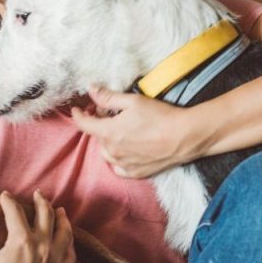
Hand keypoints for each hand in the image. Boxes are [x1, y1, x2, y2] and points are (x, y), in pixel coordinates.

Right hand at [0, 191, 74, 262]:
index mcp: (21, 242)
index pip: (16, 212)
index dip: (9, 202)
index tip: (4, 196)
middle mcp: (43, 247)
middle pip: (45, 215)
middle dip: (40, 201)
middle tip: (37, 194)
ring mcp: (56, 260)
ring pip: (64, 230)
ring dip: (61, 216)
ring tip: (58, 209)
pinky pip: (71, 251)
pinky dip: (70, 239)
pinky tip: (67, 236)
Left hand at [71, 86, 209, 178]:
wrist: (184, 137)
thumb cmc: (160, 117)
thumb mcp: (133, 101)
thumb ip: (108, 97)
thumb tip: (91, 89)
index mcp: (108, 132)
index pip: (84, 124)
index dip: (78, 115)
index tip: (77, 109)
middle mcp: (112, 151)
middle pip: (97, 137)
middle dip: (100, 125)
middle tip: (111, 115)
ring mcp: (123, 164)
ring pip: (107, 152)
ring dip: (109, 142)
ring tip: (122, 132)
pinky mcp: (135, 173)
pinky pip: (119, 167)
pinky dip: (119, 158)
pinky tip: (129, 149)